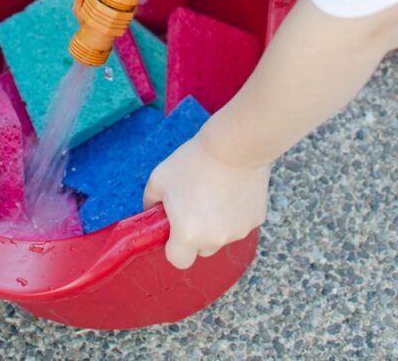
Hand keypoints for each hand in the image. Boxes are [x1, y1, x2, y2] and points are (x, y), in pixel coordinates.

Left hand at [143, 132, 269, 268]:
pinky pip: (240, 221)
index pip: (178, 260)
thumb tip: (152, 213)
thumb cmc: (193, 161)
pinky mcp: (256, 220)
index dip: (174, 246)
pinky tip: (232, 187)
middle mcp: (215, 240)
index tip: (174, 227)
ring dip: (217, 222)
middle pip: (202, 249)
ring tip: (214, 189)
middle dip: (196, 234)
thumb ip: (150, 202)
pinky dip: (235, 211)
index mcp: (188, 235)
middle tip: (194, 203)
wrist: (234, 145)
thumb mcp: (159, 178)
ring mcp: (239, 232)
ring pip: (222, 235)